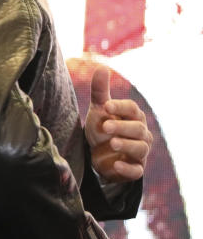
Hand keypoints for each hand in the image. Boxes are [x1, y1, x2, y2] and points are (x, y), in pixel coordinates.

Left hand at [84, 65, 151, 181]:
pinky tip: (116, 164)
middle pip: (138, 129)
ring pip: (140, 148)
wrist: (98, 155)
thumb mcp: (99, 110)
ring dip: (127, 145)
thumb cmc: (102, 128)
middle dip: (122, 127)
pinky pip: (136, 170)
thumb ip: (100, 91)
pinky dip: (128, 168)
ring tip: (112, 143)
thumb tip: (102, 68)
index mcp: (133, 117)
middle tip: (105, 126)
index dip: (120, 107)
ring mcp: (139, 152)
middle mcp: (141, 134)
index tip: (105, 105)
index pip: (132, 109)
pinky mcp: (135, 169)